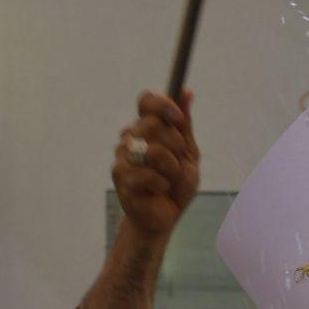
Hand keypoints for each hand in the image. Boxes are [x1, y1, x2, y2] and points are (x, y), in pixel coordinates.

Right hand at [112, 90, 199, 240]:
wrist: (165, 216)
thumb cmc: (176, 184)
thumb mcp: (188, 153)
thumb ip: (184, 125)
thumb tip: (186, 92)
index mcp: (147, 127)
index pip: (146, 101)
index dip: (162, 105)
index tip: (178, 118)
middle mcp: (131, 138)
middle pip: (152, 124)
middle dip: (174, 145)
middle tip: (177, 162)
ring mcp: (122, 157)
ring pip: (153, 151)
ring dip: (171, 168)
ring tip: (169, 180)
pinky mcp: (120, 177)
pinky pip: (148, 175)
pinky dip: (162, 185)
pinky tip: (159, 191)